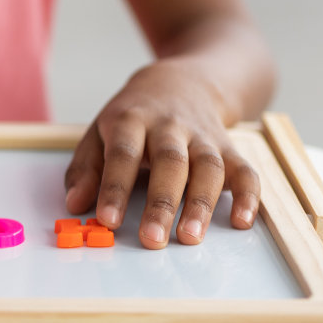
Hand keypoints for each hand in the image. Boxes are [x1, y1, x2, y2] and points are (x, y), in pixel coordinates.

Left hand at [65, 59, 258, 248]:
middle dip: (161, 203)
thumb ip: (85, 169)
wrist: (181, 83)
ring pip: (208, 167)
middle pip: (169, 163)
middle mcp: (170, 126)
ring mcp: (203, 136)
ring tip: (191, 237)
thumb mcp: (99, 132)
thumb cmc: (132, 118)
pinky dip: (248, 196)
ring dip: (202, 204)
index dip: (115, 188)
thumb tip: (74, 204)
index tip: (109, 220)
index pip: (123, 155)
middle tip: (153, 239)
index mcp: (130, 120)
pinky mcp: (230, 146)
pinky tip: (242, 222)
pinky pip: (245, 170)